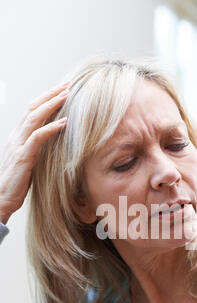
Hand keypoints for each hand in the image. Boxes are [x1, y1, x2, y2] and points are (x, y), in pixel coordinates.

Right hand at [0, 82, 69, 223]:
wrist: (0, 199)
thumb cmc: (16, 183)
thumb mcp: (30, 161)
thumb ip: (38, 149)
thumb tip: (54, 142)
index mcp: (17, 136)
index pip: (31, 111)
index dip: (46, 99)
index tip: (62, 90)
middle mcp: (16, 137)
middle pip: (32, 108)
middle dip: (50, 95)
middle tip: (67, 85)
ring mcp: (18, 146)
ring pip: (34, 118)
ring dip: (51, 105)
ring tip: (66, 95)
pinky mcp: (22, 157)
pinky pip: (36, 138)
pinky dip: (51, 128)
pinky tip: (64, 122)